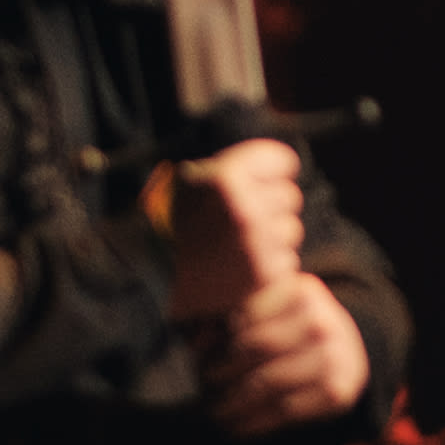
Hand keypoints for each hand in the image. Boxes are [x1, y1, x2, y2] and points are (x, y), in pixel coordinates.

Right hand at [161, 138, 301, 317]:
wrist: (155, 283)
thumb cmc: (172, 228)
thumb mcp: (191, 185)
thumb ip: (232, 169)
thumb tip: (281, 164)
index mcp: (225, 180)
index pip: (282, 161)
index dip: (273, 170)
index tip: (264, 180)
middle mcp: (244, 210)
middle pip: (289, 197)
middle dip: (271, 205)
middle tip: (242, 218)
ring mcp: (256, 245)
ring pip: (290, 230)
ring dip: (271, 237)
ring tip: (236, 245)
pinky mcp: (264, 275)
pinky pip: (285, 261)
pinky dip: (269, 265)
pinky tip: (240, 268)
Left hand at [203, 270, 371, 434]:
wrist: (351, 350)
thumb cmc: (296, 327)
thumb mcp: (275, 306)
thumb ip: (236, 313)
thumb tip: (196, 340)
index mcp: (302, 291)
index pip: (247, 315)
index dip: (217, 336)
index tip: (197, 353)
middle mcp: (322, 321)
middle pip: (257, 348)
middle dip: (222, 369)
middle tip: (203, 382)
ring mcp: (333, 358)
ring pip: (267, 383)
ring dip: (232, 402)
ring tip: (214, 411)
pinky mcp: (336, 392)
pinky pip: (284, 411)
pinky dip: (254, 423)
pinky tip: (237, 427)